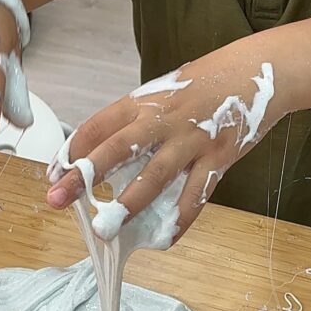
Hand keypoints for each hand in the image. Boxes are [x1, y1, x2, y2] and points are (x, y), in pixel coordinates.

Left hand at [47, 47, 284, 239]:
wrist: (258, 72)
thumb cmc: (204, 83)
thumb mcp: (163, 93)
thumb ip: (136, 121)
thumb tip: (103, 155)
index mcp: (143, 100)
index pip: (98, 125)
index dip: (72, 150)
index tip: (52, 173)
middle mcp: (163, 118)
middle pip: (116, 149)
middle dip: (82, 177)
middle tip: (56, 199)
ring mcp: (191, 139)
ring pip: (154, 176)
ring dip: (128, 205)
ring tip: (106, 228)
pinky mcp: (219, 157)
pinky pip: (196, 195)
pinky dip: (179, 220)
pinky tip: (164, 238)